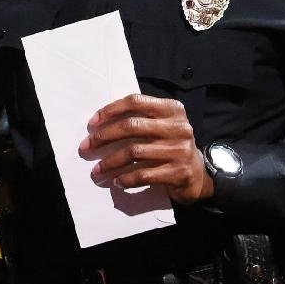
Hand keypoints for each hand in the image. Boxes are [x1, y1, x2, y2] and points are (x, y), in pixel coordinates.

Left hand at [79, 94, 211, 204]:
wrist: (198, 173)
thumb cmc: (170, 145)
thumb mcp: (162, 125)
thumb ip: (141, 118)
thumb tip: (100, 124)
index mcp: (172, 109)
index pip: (136, 101)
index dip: (111, 110)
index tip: (92, 123)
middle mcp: (178, 126)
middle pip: (132, 126)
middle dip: (104, 137)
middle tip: (86, 146)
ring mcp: (180, 150)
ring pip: (134, 152)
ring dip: (110, 162)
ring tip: (97, 170)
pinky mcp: (179, 172)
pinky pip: (144, 175)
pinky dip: (126, 179)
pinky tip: (117, 181)